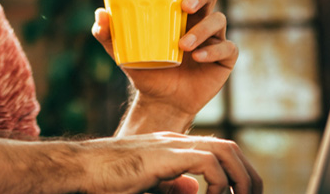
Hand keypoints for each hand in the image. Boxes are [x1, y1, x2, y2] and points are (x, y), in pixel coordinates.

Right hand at [77, 132, 261, 193]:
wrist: (79, 169)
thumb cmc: (105, 180)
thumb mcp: (147, 186)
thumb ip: (171, 186)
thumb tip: (194, 189)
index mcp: (173, 147)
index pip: (220, 152)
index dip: (238, 174)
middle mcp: (176, 140)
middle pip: (230, 149)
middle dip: (249, 176)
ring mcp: (171, 144)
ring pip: (226, 151)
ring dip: (242, 178)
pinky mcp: (165, 154)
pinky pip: (209, 163)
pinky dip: (219, 183)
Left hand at [92, 0, 236, 120]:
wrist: (160, 101)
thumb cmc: (143, 70)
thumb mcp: (122, 52)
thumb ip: (108, 34)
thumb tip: (100, 13)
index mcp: (182, 11)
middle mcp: (201, 20)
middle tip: (185, 6)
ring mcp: (215, 39)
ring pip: (218, 20)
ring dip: (201, 29)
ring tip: (181, 44)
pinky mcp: (224, 59)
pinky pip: (227, 49)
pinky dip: (213, 50)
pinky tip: (197, 56)